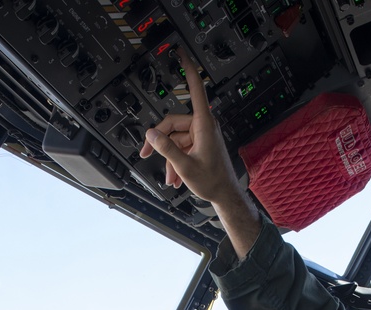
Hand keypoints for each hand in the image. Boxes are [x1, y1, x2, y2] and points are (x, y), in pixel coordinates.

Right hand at [139, 51, 236, 200]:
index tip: (182, 53)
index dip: (188, 69)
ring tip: (170, 177)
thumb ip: (166, 148)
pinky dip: (176, 161)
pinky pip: (182, 146)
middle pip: (172, 123)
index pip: (195, 89)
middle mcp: (203, 126)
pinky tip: (175, 177)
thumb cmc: (213, 181)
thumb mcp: (184, 166)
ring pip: (175, 138)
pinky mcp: (200, 144)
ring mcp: (202, 135)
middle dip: (159, 141)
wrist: (225, 195)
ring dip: (169, 158)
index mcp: (203, 124)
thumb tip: (151, 134)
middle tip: (145, 153)